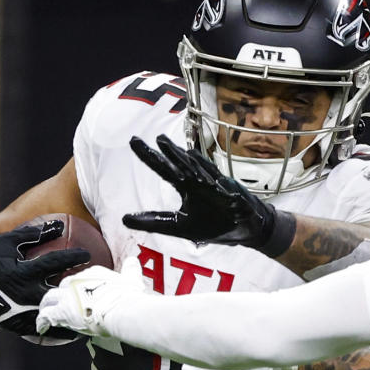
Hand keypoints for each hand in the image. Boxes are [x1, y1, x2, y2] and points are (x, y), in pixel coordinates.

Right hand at [0, 220, 89, 343]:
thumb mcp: (6, 244)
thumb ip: (31, 234)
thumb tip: (58, 226)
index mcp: (22, 272)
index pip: (53, 263)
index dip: (71, 257)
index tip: (86, 254)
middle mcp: (26, 293)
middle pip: (59, 292)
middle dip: (78, 289)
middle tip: (96, 286)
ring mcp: (24, 311)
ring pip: (55, 314)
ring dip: (73, 314)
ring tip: (91, 314)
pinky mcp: (22, 325)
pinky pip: (45, 330)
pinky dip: (61, 332)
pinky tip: (76, 331)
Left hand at [36, 259, 145, 337]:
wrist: (121, 309)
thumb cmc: (128, 297)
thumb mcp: (131, 279)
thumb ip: (130, 270)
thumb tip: (133, 261)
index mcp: (93, 273)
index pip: (80, 278)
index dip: (79, 287)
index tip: (81, 294)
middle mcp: (77, 281)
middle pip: (62, 286)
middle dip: (61, 294)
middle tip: (62, 303)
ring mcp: (67, 295)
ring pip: (49, 298)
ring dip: (47, 306)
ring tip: (46, 313)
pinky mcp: (61, 311)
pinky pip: (46, 315)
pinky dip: (42, 321)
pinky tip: (41, 327)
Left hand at [123, 135, 295, 255]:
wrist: (246, 230)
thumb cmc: (214, 225)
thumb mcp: (179, 227)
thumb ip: (154, 221)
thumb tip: (123, 220)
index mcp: (187, 186)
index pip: (165, 169)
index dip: (150, 156)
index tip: (134, 141)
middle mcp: (199, 181)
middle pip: (178, 163)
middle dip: (164, 150)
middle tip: (146, 138)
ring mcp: (214, 184)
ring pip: (195, 167)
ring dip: (180, 156)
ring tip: (164, 144)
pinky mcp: (230, 192)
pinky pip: (217, 180)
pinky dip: (207, 172)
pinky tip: (195, 161)